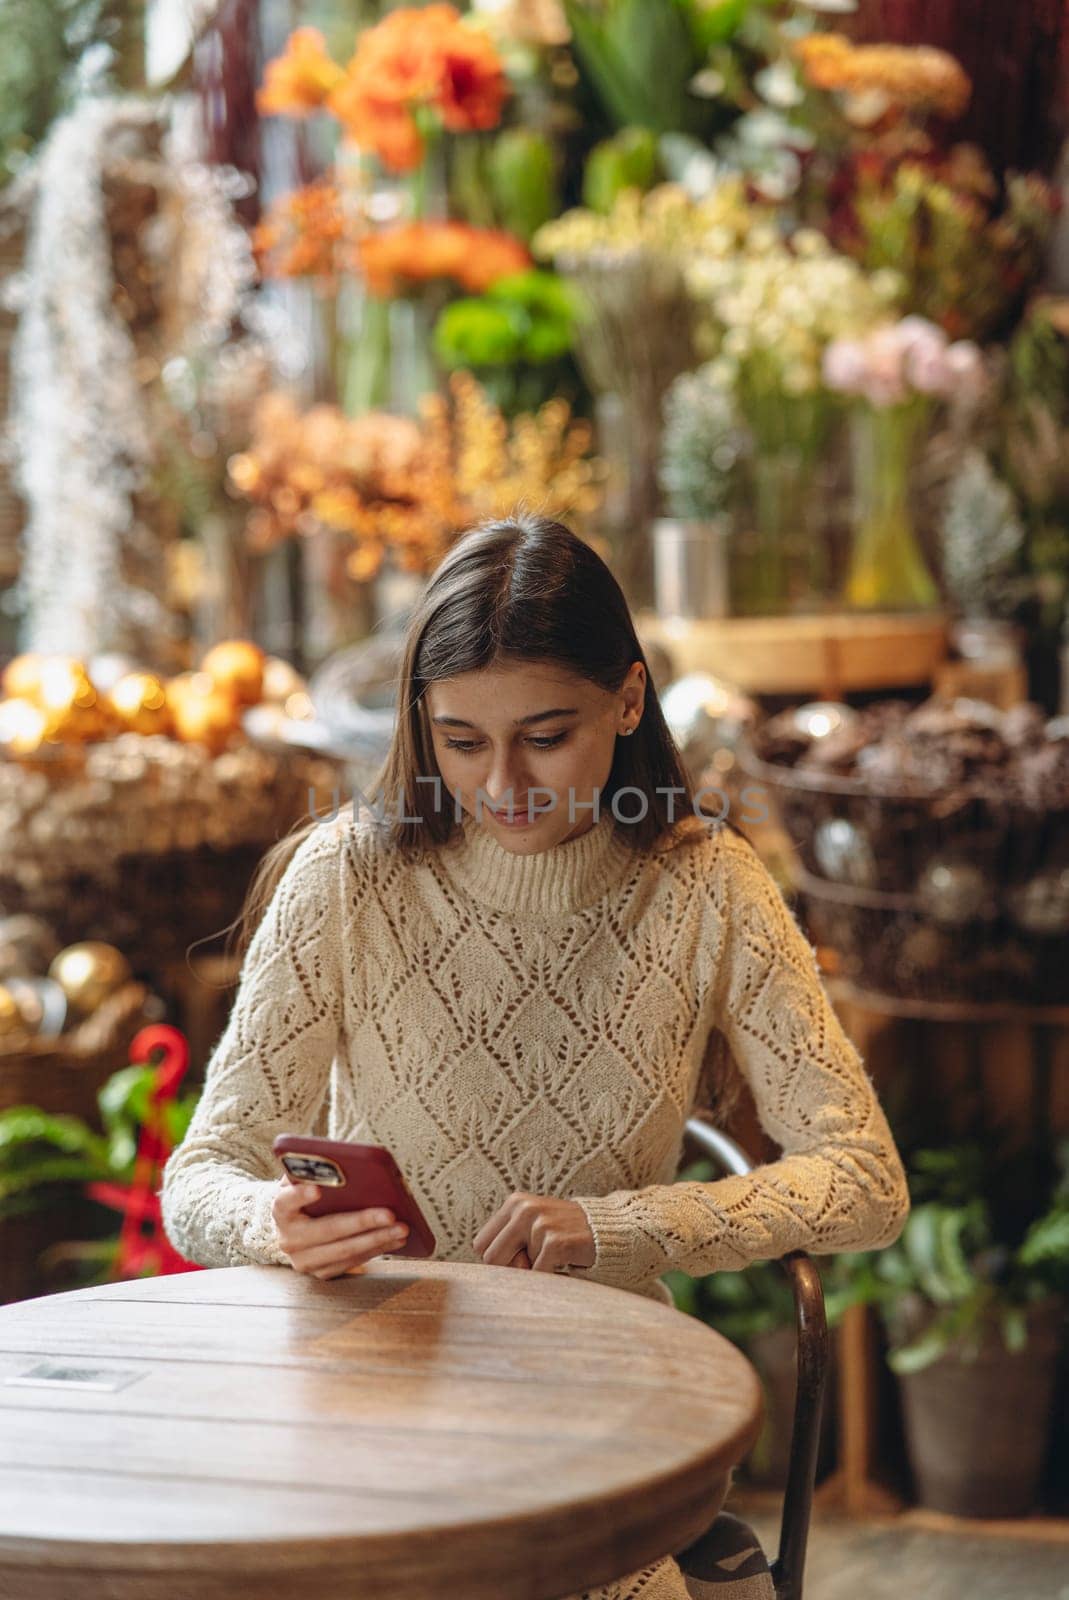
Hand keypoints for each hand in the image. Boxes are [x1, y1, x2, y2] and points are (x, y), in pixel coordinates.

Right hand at [272, 1173, 409, 1278]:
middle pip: (327, 1230)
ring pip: (343, 1251)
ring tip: (402, 1228)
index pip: (285, 1201)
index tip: (317, 1189)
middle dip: (362, 1222)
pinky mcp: (320, 1273)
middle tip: (390, 1214)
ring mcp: (303, 1260)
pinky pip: (351, 1263)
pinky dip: (375, 1250)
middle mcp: (288, 1238)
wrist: (296, 1226)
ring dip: (376, 1240)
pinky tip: (395, 1240)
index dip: (299, 1195)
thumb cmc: (307, 1194)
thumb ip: (315, 1171)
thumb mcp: (305, 1179)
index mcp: (281, 1210)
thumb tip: (345, 1162)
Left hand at [473, 1192, 595, 1273]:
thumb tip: (485, 1272)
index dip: (498, 1259)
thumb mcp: (533, 1226)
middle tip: (534, 1264)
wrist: (609, 1231)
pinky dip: (549, 1279)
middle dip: (509, 1270)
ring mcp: (540, 1224)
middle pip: (490, 1258)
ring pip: (514, 1270)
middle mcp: (524, 1209)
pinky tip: (565, 1264)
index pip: (481, 1244)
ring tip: (555, 1259)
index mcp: (514, 1203)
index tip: (519, 1260)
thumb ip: (509, 1241)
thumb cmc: (567, 1233)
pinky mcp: (555, 1242)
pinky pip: (537, 1276)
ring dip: (533, 1272)